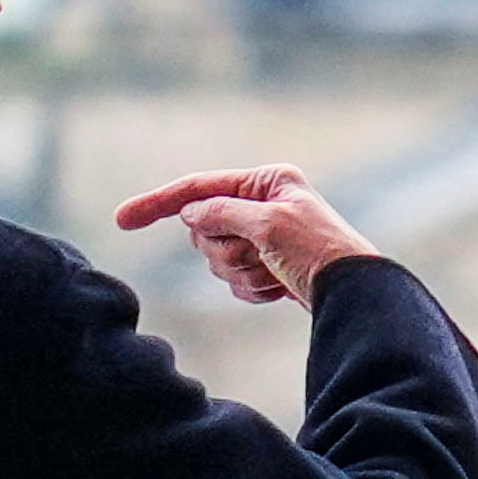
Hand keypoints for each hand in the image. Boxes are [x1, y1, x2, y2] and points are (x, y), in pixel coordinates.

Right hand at [111, 166, 375, 306]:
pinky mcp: (268, 266)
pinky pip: (235, 281)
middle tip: (259, 256)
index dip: (158, 203)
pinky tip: (279, 289)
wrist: (355, 296)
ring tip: (275, 274)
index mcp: (266, 182)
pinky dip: (252, 290)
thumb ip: (222, 212)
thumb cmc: (319, 252)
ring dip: (241, 274)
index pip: (198, 188)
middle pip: (204, 230)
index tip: (122, 219)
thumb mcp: (268, 224)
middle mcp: (263, 204)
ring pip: (217, 260)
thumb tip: (190, 213)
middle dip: (225, 251)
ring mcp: (264, 237)